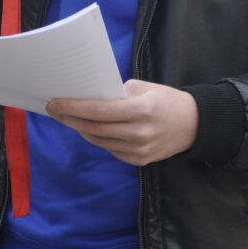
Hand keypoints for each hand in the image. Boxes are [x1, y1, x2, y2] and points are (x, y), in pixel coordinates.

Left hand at [46, 80, 198, 164]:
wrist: (194, 125)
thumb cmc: (166, 100)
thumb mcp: (144, 88)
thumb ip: (118, 93)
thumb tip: (89, 96)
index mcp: (141, 110)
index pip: (100, 110)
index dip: (74, 107)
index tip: (55, 102)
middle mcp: (139, 133)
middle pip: (95, 128)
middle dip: (71, 118)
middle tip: (53, 109)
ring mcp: (140, 150)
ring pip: (99, 141)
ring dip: (80, 129)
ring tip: (66, 117)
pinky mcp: (139, 160)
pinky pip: (110, 149)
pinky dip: (96, 138)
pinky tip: (87, 128)